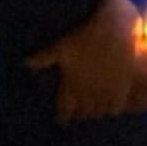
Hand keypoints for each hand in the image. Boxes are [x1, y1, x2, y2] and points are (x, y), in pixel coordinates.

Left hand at [31, 0, 146, 122]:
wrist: (117, 28)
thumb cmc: (87, 35)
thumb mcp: (63, 45)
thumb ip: (44, 57)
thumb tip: (24, 63)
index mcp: (72, 86)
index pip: (64, 112)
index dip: (63, 115)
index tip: (62, 117)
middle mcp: (88, 93)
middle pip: (83, 114)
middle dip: (80, 113)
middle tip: (79, 111)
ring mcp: (105, 91)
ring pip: (99, 113)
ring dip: (95, 112)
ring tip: (94, 110)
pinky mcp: (122, 87)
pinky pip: (116, 108)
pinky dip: (112, 109)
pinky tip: (111, 106)